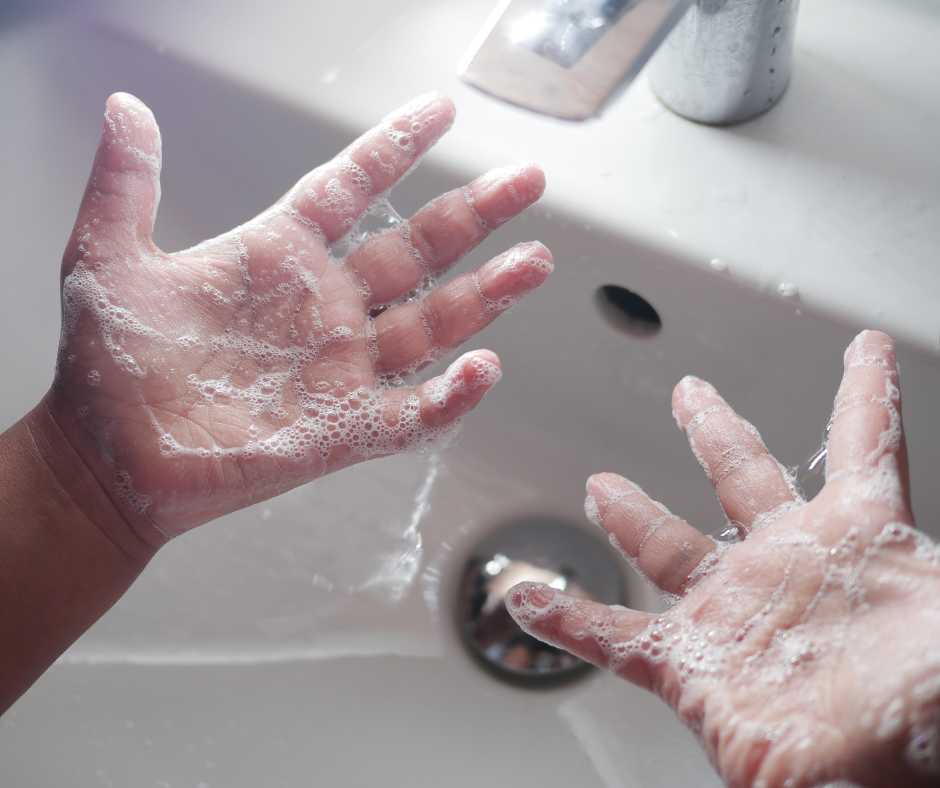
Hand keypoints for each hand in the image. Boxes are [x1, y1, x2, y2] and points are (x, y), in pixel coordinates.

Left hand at [50, 92, 550, 545]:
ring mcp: (339, 370)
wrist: (110, 462)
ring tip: (532, 263)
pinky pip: (412, 414)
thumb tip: (126, 108)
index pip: (350, 190)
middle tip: (526, 182)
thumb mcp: (108, 260)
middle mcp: (322, 309)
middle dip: (474, 217)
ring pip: (431, 325)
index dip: (395, 150)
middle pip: (415, 252)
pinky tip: (483, 370)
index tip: (441, 114)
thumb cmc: (109, 368)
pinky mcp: (343, 430)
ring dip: (484, 295)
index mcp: (277, 259)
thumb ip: (125, 184)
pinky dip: (451, 397)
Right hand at [508, 331, 939, 787]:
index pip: (864, 443)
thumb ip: (936, 570)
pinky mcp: (693, 669)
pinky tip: (532, 598)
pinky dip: (570, 619)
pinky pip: (618, 637)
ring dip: (630, 514)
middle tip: (691, 393)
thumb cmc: (924, 711)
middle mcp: (788, 566)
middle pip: (743, 475)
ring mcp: (735, 614)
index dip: (866, 391)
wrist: (870, 782)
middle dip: (714, 430)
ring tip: (601, 488)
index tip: (864, 346)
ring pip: (668, 547)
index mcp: (858, 536)